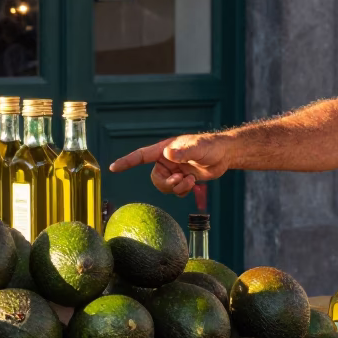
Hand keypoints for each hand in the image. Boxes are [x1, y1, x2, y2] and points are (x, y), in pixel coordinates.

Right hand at [109, 133, 232, 196]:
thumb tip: (168, 154)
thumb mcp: (198, 148)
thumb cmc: (211, 146)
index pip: (141, 156)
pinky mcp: (181, 179)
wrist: (224, 155)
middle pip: (155, 178)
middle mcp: (166, 161)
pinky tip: (193, 183)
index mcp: (165, 150)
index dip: (126, 162)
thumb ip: (184, 152)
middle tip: (181, 180)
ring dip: (177, 188)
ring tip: (190, 180)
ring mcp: (173, 170)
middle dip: (167, 184)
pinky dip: (183, 191)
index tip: (113, 168)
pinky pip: (174, 191)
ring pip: (164, 187)